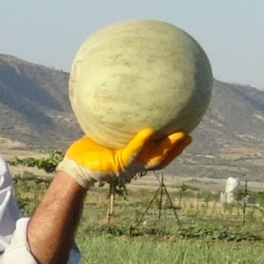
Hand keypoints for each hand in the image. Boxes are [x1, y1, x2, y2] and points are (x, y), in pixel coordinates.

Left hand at [59, 126, 191, 189]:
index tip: (186, 134)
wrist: (74, 166)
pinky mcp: (117, 164)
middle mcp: (134, 165)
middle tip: (190, 135)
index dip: (173, 148)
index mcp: (134, 158)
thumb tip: (122, 97)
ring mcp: (127, 166)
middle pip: (162, 159)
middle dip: (177, 149)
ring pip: (153, 159)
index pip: (158, 154)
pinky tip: (149, 132)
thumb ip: (117, 122)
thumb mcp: (106, 133)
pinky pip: (132, 153)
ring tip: (179, 135)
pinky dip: (141, 143)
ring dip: (168, 149)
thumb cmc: (88, 149)